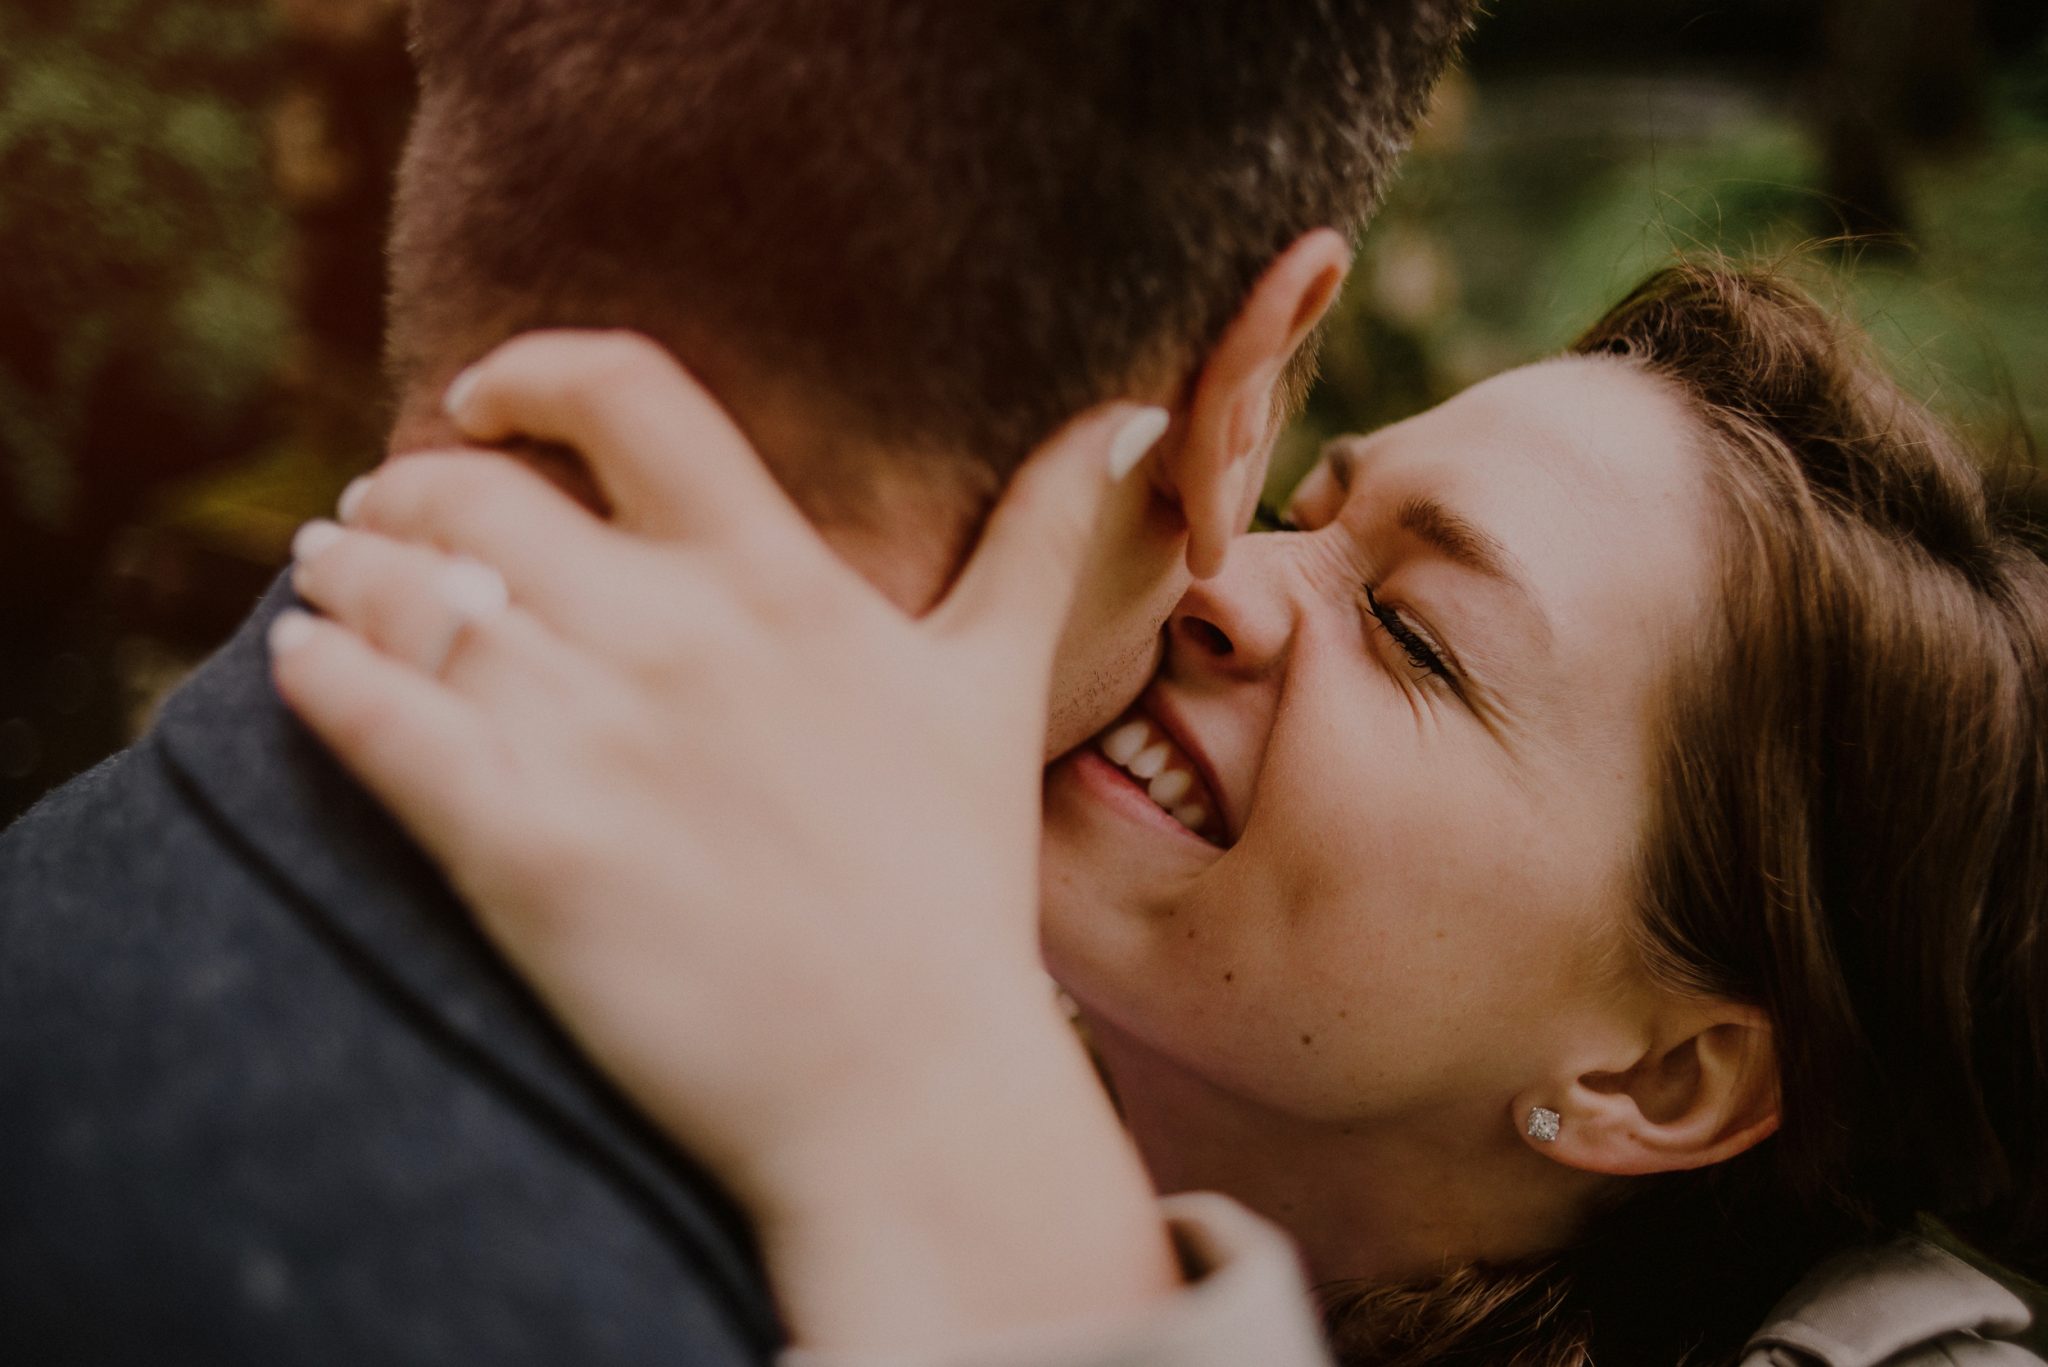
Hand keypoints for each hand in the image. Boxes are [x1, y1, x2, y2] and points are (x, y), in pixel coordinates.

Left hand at [272, 331, 1177, 1349]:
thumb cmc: (951, 885)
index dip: (529, 369)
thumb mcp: (1000, 689)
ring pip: (403, 594)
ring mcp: (597, 740)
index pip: (626, 396)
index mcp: (781, 582)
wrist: (906, 1085)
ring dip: (343, 571)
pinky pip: (370, 719)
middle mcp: (679, 636)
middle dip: (404, 488)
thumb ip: (1047, 540)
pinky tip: (301, 670)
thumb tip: (1133, 415)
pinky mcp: (522, 849)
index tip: (483, 394)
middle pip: (474, 491)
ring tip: (329, 582)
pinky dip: (315, 675)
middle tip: (377, 514)